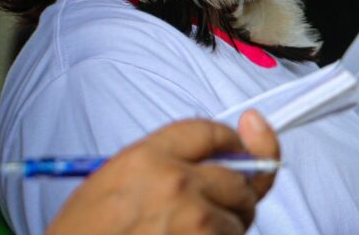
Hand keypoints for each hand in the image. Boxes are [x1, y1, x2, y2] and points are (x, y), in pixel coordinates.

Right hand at [47, 111, 278, 234]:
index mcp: (147, 157)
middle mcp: (174, 182)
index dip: (235, 141)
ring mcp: (192, 219)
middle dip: (237, 195)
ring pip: (241, 218)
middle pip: (240, 177)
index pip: (212, 132)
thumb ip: (166, 164)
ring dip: (228, 230)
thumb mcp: (113, 185)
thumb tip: (225, 156)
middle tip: (218, 211)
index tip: (245, 147)